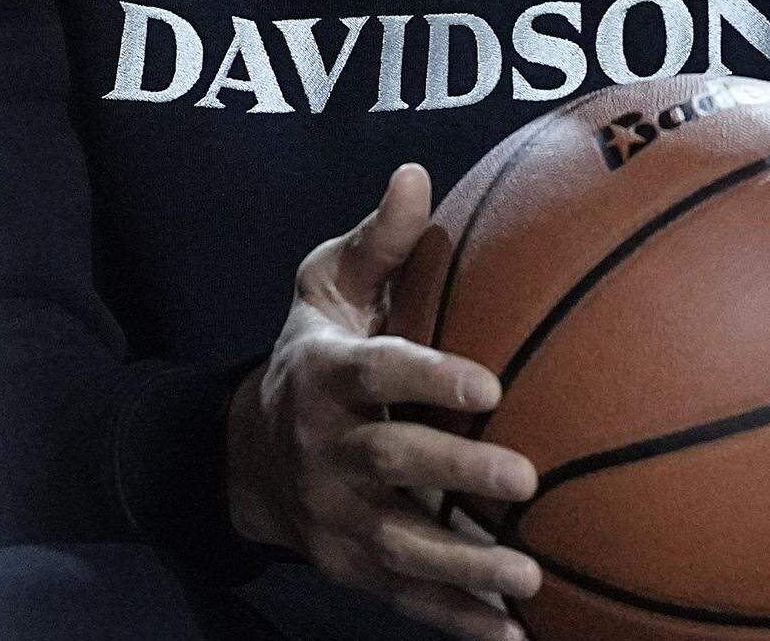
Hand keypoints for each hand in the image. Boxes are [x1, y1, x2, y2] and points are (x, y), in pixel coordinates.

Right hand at [225, 165, 540, 640]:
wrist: (244, 450)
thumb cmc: (317, 348)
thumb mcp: (326, 285)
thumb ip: (379, 240)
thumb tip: (415, 175)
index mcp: (329, 377)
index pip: (379, 375)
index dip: (429, 379)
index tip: (490, 383)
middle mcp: (329, 452)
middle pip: (392, 466)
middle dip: (455, 476)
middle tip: (525, 478)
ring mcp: (337, 517)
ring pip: (400, 547)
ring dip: (463, 565)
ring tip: (526, 576)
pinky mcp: (350, 566)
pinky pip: (404, 599)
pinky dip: (454, 621)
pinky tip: (512, 633)